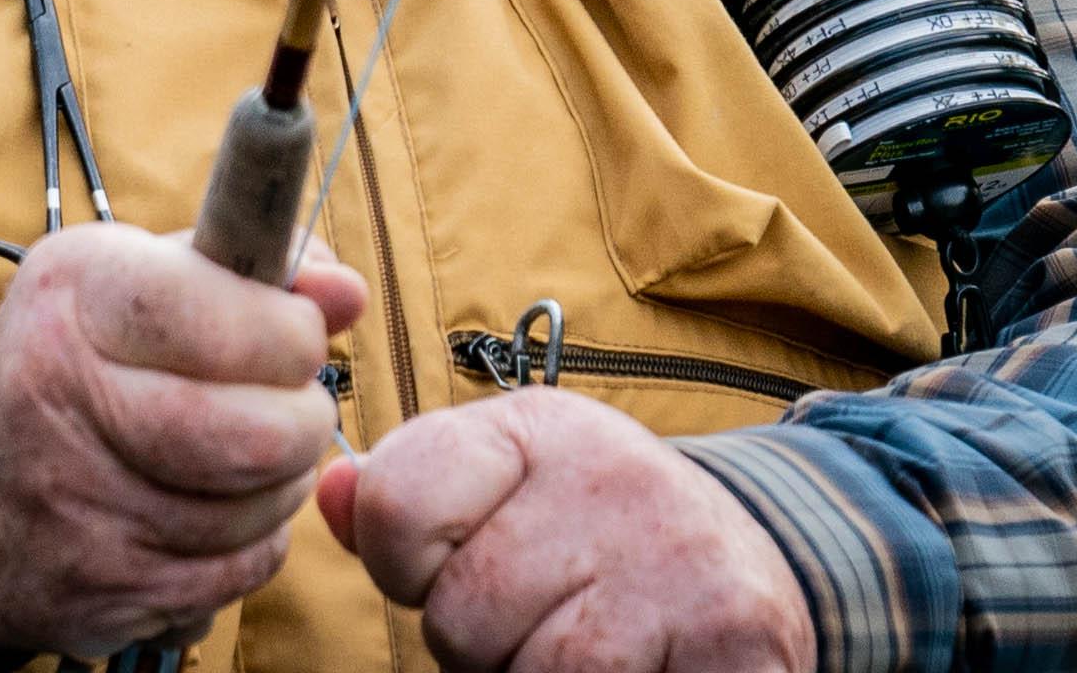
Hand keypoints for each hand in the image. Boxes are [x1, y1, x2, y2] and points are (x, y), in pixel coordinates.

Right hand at [0, 220, 366, 659]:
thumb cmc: (65, 363)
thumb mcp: (130, 280)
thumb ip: (246, 271)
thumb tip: (347, 294)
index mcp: (76, 299)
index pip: (236, 319)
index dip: (295, 332)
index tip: (295, 333)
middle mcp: (62, 401)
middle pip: (259, 434)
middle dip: (302, 419)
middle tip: (288, 406)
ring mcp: (77, 511)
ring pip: (258, 513)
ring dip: (279, 485)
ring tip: (245, 456)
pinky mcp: (97, 594)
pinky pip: (234, 576)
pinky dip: (249, 545)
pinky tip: (214, 512)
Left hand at [316, 389, 814, 672]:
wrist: (746, 564)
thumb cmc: (592, 539)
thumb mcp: (502, 493)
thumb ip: (407, 504)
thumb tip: (329, 490)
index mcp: (537, 428)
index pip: (398, 505)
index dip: (412, 567)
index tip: (457, 565)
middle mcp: (610, 475)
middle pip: (460, 618)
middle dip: (483, 645)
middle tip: (545, 619)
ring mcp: (675, 555)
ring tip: (587, 644)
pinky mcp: (735, 629)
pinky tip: (640, 665)